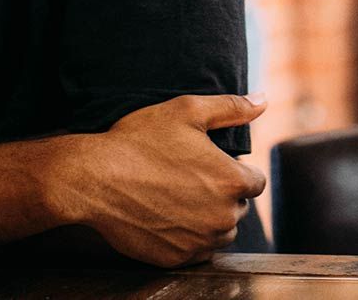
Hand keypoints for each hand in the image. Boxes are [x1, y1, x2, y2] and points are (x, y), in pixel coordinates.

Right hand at [76, 94, 267, 266]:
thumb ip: (232, 107)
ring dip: (210, 218)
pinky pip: (197, 251)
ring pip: (220, 232)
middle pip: (239, 208)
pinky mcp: (176, 259)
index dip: (235, 170)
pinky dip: (189, 238)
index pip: (256, 182)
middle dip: (223, 194)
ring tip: (179, 197)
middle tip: (189, 177)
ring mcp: (199, 241)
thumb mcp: (187, 111)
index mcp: (231, 181)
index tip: (211, 164)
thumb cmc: (139, 141)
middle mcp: (222, 217)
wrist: (93, 179)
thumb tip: (264, 100)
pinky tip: (167, 216)